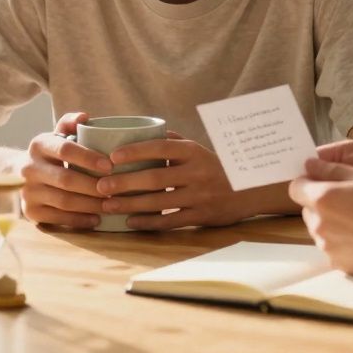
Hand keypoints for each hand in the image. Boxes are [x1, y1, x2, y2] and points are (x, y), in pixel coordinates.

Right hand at [18, 111, 109, 228]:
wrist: (26, 174)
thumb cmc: (55, 152)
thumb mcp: (60, 134)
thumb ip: (71, 122)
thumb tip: (84, 117)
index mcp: (39, 144)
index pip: (65, 149)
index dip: (88, 158)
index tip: (110, 165)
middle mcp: (29, 168)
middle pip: (66, 179)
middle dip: (94, 185)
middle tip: (115, 189)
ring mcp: (28, 191)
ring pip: (64, 201)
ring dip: (91, 204)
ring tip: (111, 204)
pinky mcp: (30, 211)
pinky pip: (58, 218)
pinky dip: (80, 220)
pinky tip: (97, 219)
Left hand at [94, 132, 252, 229]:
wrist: (252, 190)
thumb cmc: (218, 167)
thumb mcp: (200, 150)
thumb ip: (175, 141)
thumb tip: (144, 130)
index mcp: (194, 152)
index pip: (161, 147)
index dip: (136, 151)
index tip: (112, 156)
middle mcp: (197, 172)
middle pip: (155, 178)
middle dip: (124, 182)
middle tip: (101, 185)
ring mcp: (200, 196)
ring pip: (159, 202)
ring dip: (130, 204)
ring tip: (107, 205)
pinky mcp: (202, 216)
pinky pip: (170, 220)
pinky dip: (148, 222)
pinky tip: (130, 222)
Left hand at [288, 158, 352, 279]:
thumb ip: (332, 169)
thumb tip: (309, 165)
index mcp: (322, 198)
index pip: (296, 187)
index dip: (310, 181)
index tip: (325, 179)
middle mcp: (319, 226)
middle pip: (309, 210)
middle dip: (322, 202)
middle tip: (351, 198)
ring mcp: (330, 249)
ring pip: (321, 230)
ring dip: (333, 222)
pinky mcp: (343, 266)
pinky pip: (335, 248)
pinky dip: (345, 241)